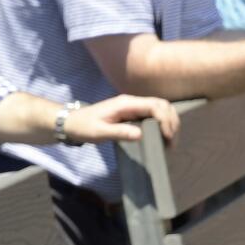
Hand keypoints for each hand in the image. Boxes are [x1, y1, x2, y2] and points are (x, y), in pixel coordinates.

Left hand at [65, 95, 179, 144]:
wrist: (72, 122)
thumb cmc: (84, 127)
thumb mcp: (100, 132)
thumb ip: (119, 133)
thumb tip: (141, 135)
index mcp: (126, 103)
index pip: (155, 106)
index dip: (166, 120)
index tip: (167, 138)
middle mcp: (132, 102)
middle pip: (162, 105)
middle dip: (172, 121)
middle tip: (172, 142)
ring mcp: (133, 107)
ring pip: (160, 109)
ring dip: (169, 123)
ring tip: (169, 142)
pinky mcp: (132, 114)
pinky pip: (153, 115)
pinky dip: (162, 125)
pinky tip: (162, 138)